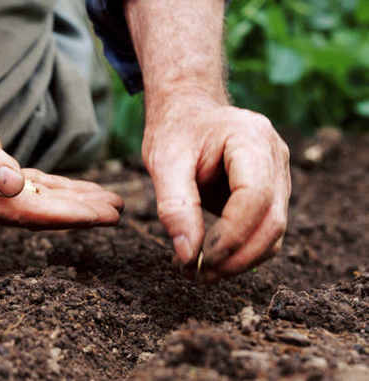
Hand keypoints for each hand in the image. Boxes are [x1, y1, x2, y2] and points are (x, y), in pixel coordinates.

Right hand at [0, 61, 122, 228]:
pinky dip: (59, 189)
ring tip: (109, 203)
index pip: (22, 213)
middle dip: (77, 214)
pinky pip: (33, 187)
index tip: (98, 217)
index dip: (62, 216)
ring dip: (74, 202)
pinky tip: (81, 191)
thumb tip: (12, 186)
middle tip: (116, 212)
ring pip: (38, 201)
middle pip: (35, 213)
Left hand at [143, 95, 290, 281]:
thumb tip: (187, 255)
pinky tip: (209, 259)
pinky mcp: (272, 194)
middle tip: (196, 276)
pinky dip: (241, 252)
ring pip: (273, 233)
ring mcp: (279, 176)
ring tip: (198, 273)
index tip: (196, 260)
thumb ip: (174, 206)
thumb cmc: (175, 131)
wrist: (189, 112)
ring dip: (239, 261)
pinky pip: (265, 232)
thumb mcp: (163, 161)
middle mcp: (276, 157)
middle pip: (272, 221)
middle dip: (236, 257)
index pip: (255, 197)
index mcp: (252, 139)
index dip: (230, 235)